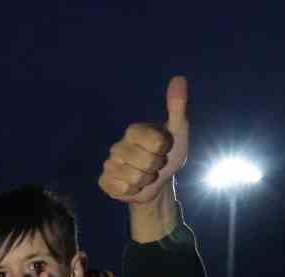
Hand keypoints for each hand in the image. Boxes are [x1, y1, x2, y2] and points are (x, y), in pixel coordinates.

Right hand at [98, 76, 189, 204]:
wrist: (159, 183)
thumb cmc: (168, 154)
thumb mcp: (179, 130)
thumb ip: (177, 106)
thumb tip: (179, 78)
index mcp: (134, 130)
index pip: (156, 142)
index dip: (164, 149)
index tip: (164, 148)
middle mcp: (118, 145)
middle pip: (146, 162)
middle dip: (157, 167)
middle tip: (155, 165)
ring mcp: (109, 164)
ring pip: (135, 178)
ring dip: (146, 180)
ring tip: (145, 175)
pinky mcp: (104, 182)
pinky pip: (123, 189)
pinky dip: (133, 191)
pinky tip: (133, 185)